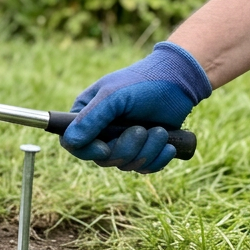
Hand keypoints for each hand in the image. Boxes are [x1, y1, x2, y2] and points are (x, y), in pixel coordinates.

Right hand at [60, 42, 210, 172]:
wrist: (179, 82)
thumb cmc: (142, 83)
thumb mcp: (113, 96)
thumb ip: (91, 118)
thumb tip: (70, 141)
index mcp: (87, 115)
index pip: (73, 144)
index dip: (87, 151)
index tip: (105, 148)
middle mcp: (102, 131)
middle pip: (103, 159)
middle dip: (126, 148)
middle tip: (141, 130)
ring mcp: (124, 142)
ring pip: (126, 165)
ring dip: (146, 150)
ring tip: (159, 131)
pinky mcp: (144, 150)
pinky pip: (145, 168)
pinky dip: (158, 158)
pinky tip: (168, 144)